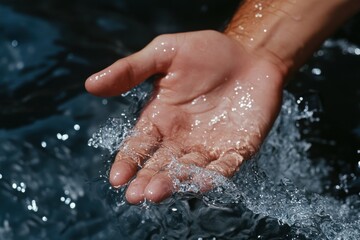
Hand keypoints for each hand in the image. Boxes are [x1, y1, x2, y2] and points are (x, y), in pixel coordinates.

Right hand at [85, 30, 284, 203]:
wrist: (249, 54)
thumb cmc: (206, 52)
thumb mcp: (165, 54)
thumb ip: (131, 70)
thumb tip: (90, 84)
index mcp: (160, 119)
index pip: (138, 146)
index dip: (127, 162)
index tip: (116, 178)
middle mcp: (180, 139)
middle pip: (160, 165)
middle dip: (148, 180)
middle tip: (137, 195)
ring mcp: (208, 146)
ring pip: (189, 171)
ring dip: (175, 183)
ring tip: (158, 192)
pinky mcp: (237, 149)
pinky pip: (225, 167)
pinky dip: (215, 176)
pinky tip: (204, 182)